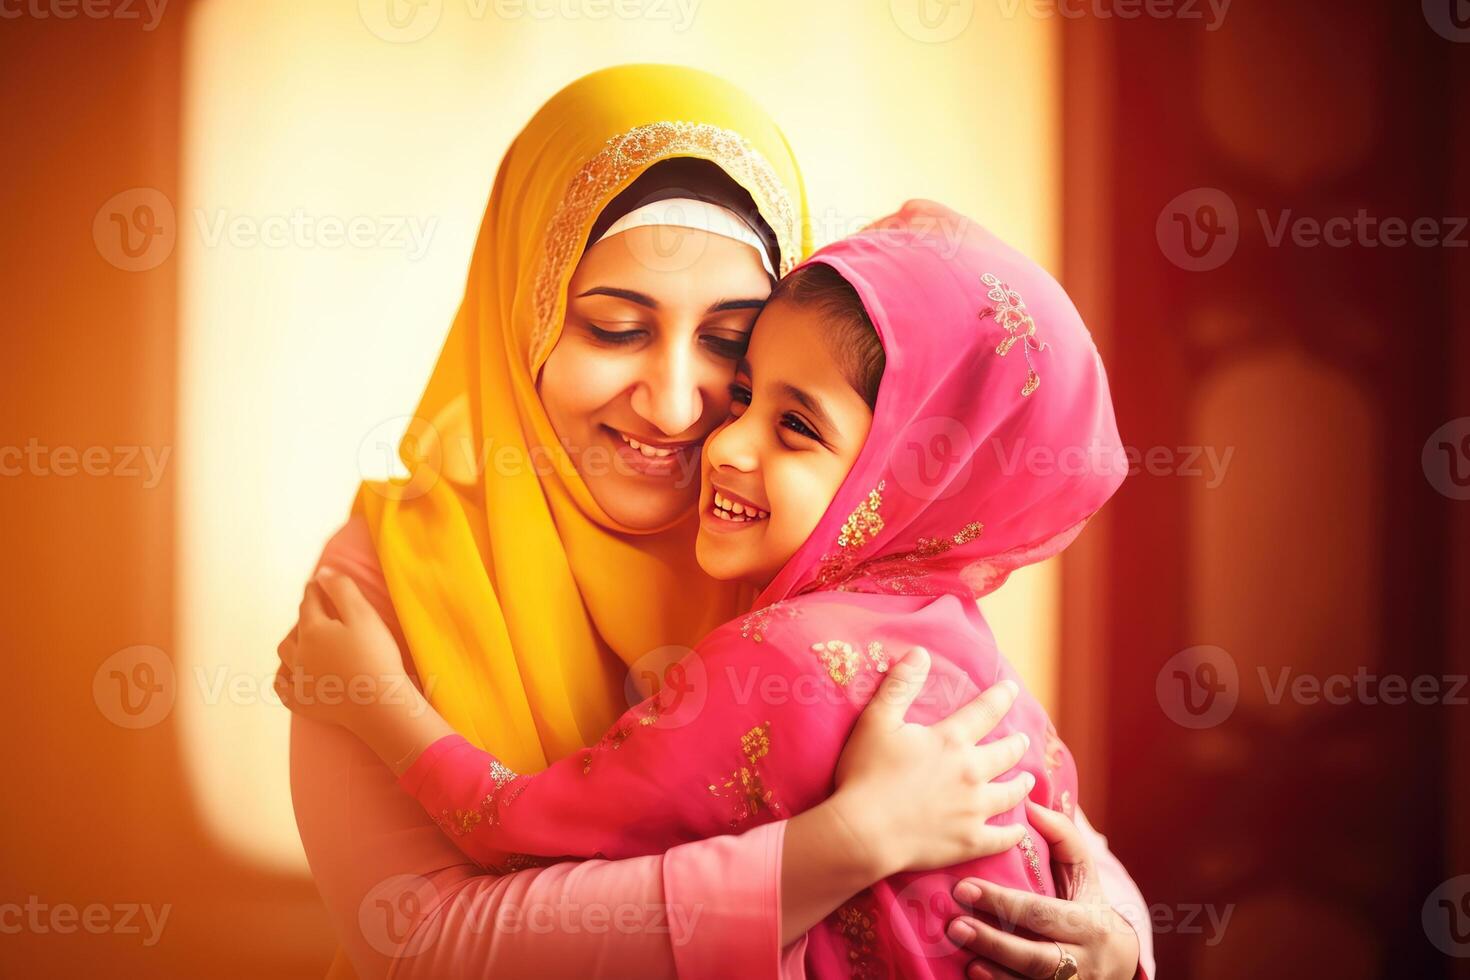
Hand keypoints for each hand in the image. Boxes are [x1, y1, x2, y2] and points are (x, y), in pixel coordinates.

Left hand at [274, 569, 415, 735]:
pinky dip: (284, 676)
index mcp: (313, 630)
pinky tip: (289, 673)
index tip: (318, 582)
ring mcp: (298, 680)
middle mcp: (298, 654)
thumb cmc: (375, 656)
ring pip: (285, 655)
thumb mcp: (364, 615)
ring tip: (302, 638)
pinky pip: (283, 687)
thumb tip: (322, 572)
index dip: (315, 590)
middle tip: (315, 610)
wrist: (377, 704)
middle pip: (295, 629)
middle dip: (303, 616)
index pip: (309, 603)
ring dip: (292, 642)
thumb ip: (342, 589)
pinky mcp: (302, 703)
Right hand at [827, 647, 1032, 880]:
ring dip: (1020, 783)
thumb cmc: (866, 774)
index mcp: (950, 741)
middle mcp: (971, 772)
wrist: (864, 832)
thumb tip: (920, 653)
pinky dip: (1013, 832)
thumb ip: (899, 686)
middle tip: (1023, 739)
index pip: (985, 711)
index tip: (1012, 689)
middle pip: (1005, 753)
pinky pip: (1003, 837)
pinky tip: (1019, 829)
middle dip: (1016, 743)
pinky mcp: (970, 841)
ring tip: (1027, 779)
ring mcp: (974, 809)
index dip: (1000, 697)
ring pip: (1010, 793)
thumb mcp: (876, 721)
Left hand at [947, 801, 1140, 979]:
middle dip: (993, 941)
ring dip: (995, 972)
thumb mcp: (1084, 875)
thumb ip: (1062, 838)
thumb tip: (1031, 805)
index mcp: (1089, 924)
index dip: (1002, 902)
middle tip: (954, 925)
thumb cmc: (1090, 907)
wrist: (1120, 964)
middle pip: (1036, 956)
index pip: (1041, 913)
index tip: (964, 888)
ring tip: (964, 955)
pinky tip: (976, 976)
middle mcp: (1084, 962)